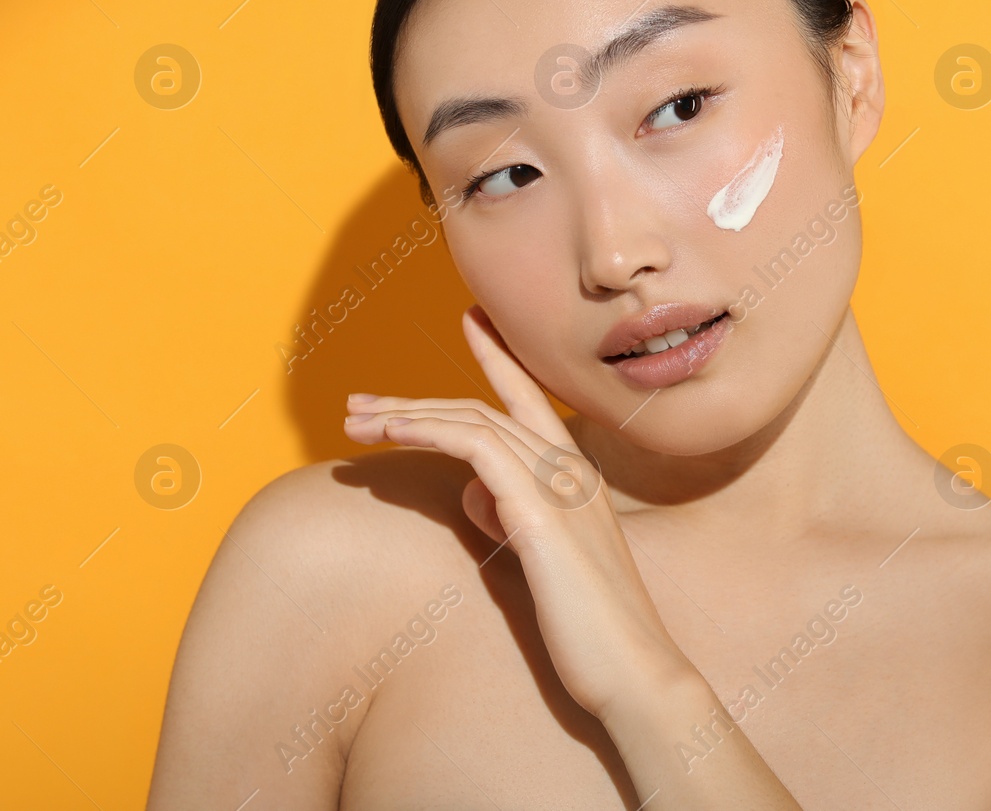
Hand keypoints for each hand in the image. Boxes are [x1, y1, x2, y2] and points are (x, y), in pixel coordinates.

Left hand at [341, 305, 695, 720]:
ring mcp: (559, 488)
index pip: (533, 401)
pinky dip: (432, 432)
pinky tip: (394, 435)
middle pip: (485, 409)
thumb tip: (475, 492)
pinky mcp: (541, 515)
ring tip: (356, 421)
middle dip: (416, 400)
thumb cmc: (590, 628)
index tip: (471, 319)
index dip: (499, 357)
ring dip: (407, 415)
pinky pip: (478, 450)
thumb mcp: (545, 563)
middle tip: (358, 402)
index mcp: (578, 478)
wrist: (634, 671)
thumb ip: (513, 519)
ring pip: (476, 422)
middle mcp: (572, 471)